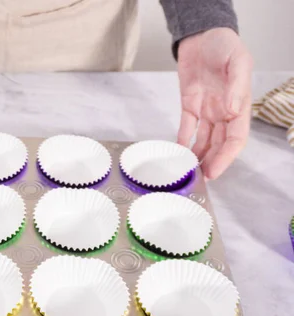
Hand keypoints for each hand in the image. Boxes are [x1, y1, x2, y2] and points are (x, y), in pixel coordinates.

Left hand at [176, 28, 252, 179]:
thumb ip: (236, 86)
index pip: (236, 138)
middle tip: (201, 178)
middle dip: (212, 162)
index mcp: (239, 105)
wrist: (203, 35)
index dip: (226, 156)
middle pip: (219, 144)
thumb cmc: (225, 45)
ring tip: (189, 171)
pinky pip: (187, 127)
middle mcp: (223, 111)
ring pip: (204, 140)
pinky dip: (182, 140)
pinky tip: (178, 151)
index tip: (215, 170)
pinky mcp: (190, 104)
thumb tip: (231, 109)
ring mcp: (207, 109)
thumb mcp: (237, 61)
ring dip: (198, 155)